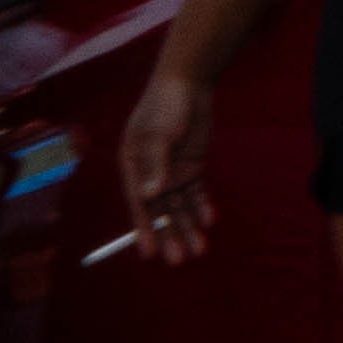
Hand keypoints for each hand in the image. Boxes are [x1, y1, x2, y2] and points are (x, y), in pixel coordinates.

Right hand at [118, 67, 215, 264]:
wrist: (189, 82)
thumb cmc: (165, 104)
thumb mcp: (159, 133)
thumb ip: (155, 164)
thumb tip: (149, 195)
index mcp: (133, 166)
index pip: (138, 204)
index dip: (144, 228)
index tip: (149, 253)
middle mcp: (149, 174)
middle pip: (159, 211)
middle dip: (170, 234)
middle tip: (178, 260)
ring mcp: (171, 172)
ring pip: (179, 206)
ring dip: (188, 226)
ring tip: (199, 249)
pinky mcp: (191, 167)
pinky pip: (196, 193)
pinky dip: (202, 207)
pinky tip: (209, 220)